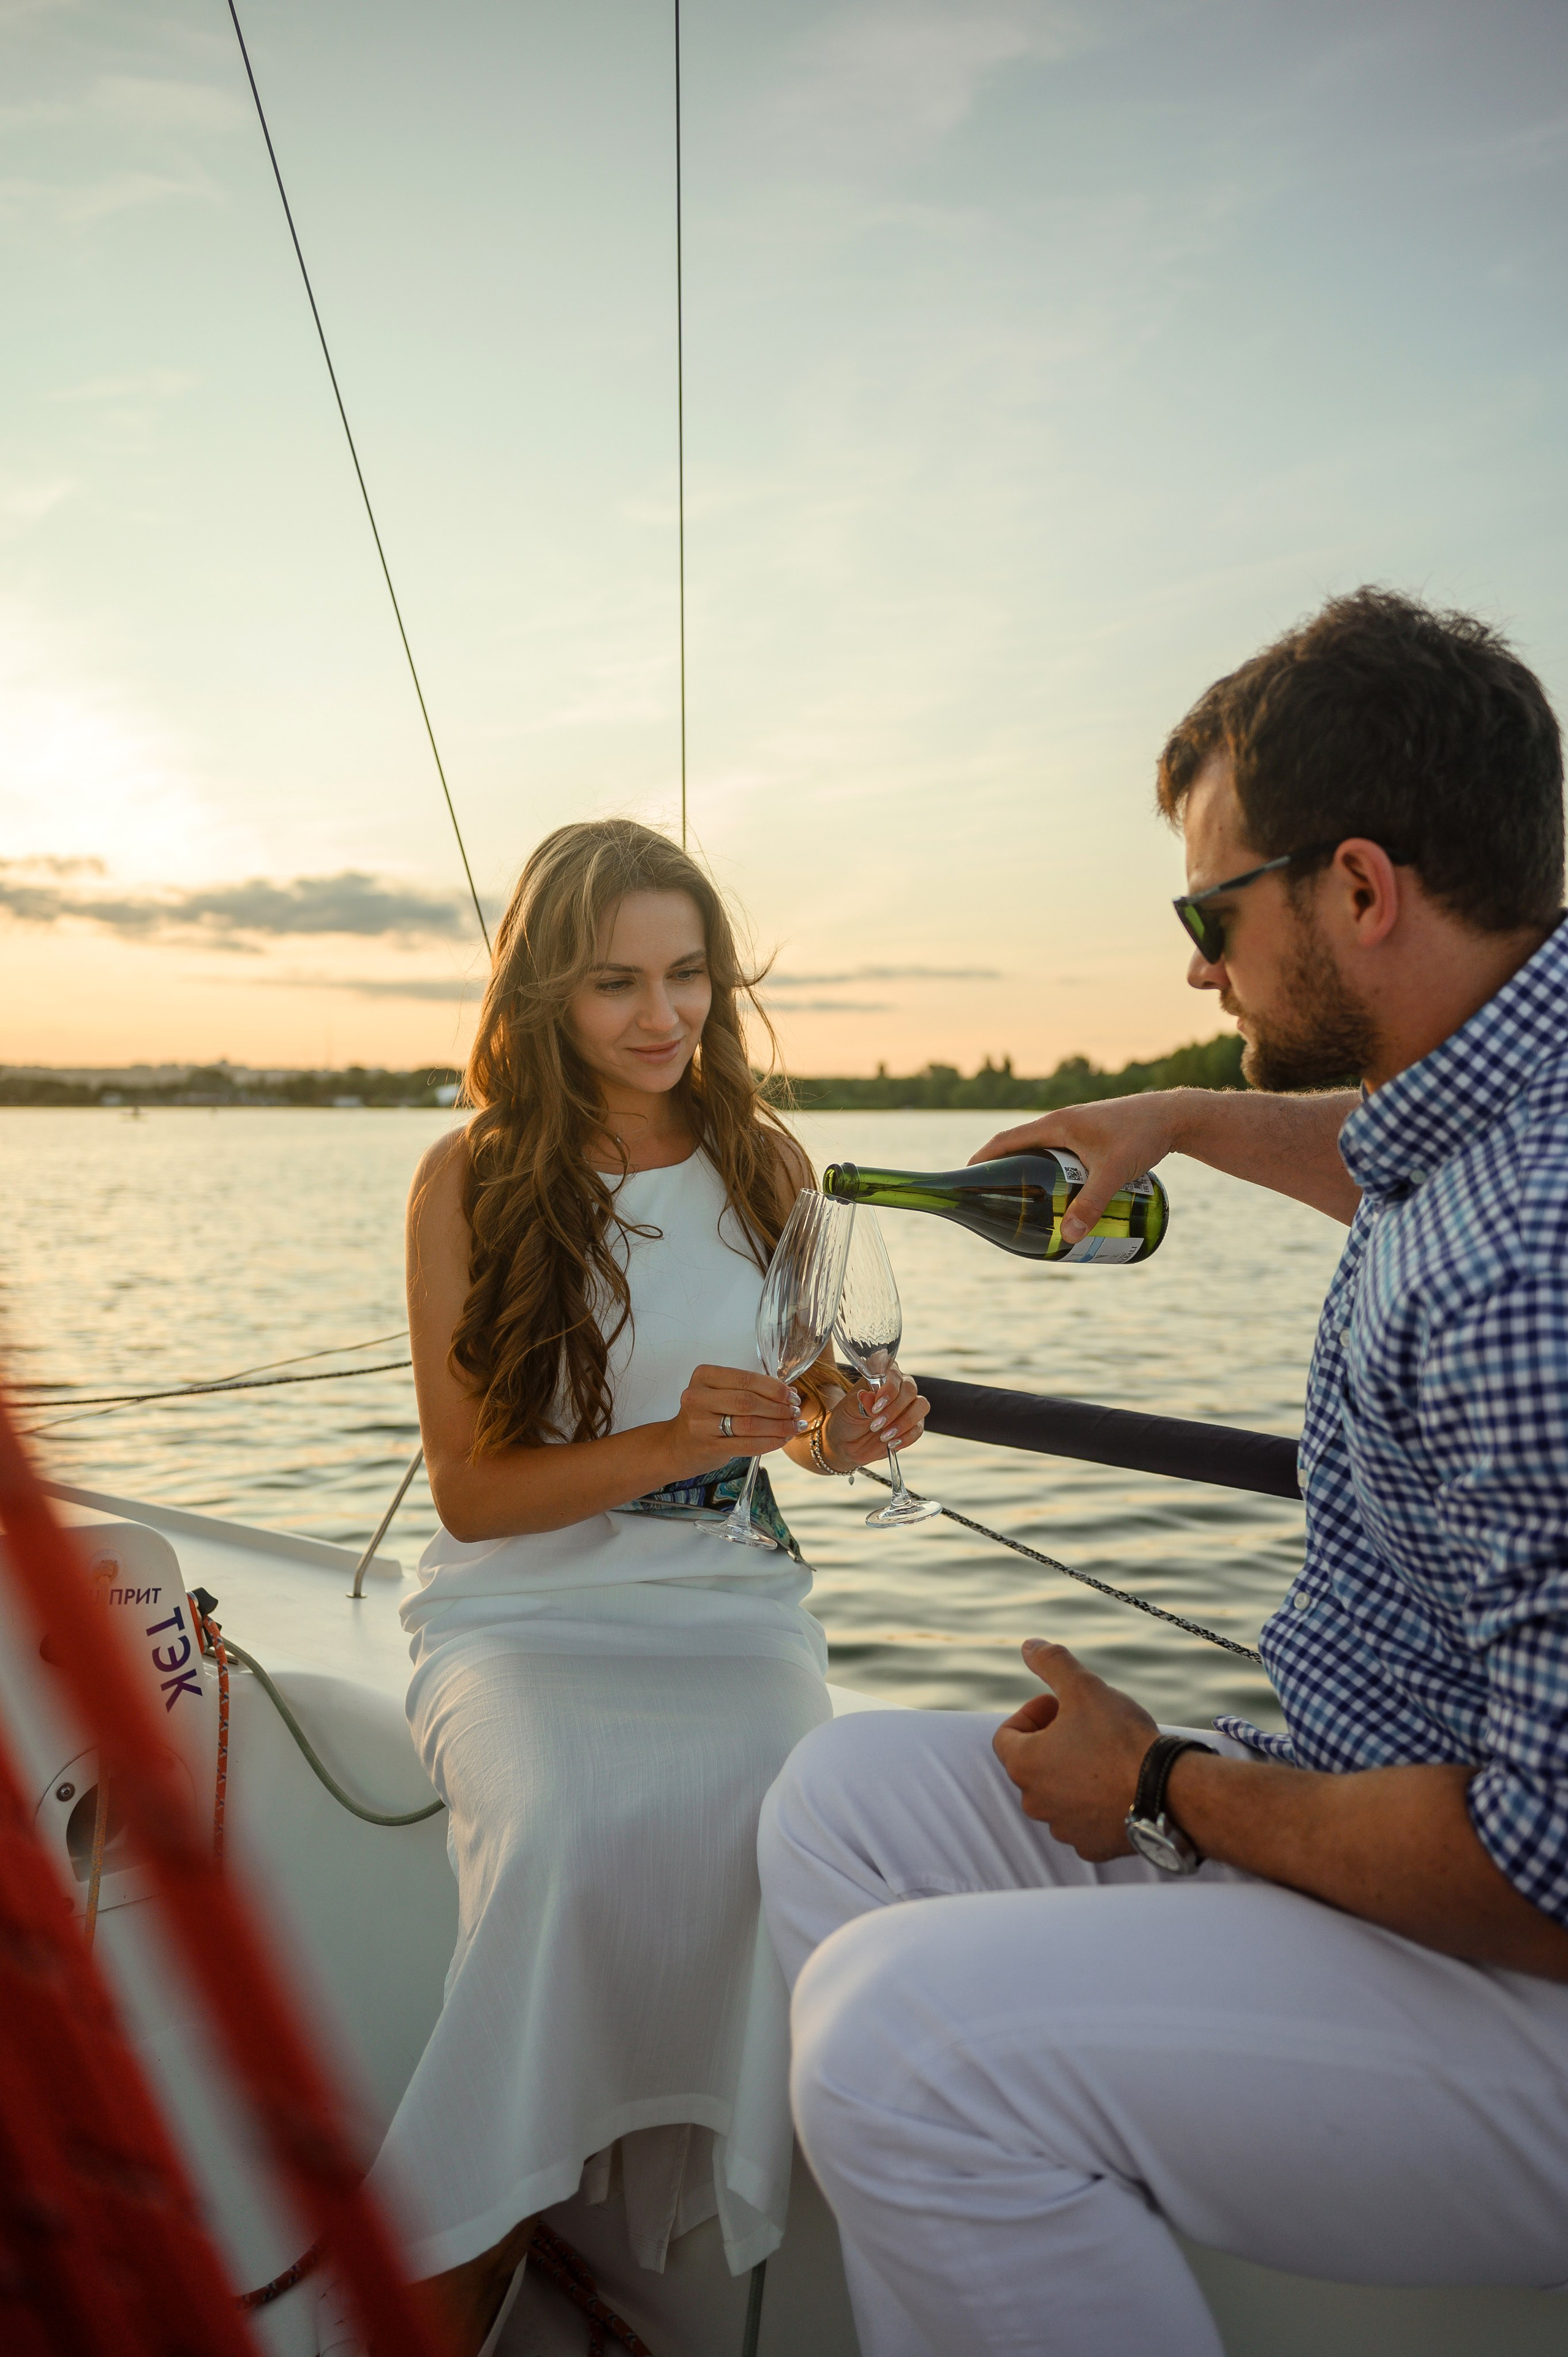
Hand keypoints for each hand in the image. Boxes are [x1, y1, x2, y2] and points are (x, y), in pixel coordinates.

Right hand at [664, 1363, 799, 1479]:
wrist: (678, 1445)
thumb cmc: (707, 1414)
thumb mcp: (722, 1394)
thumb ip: (752, 1390)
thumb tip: (791, 1392)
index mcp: (703, 1376)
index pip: (746, 1379)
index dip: (774, 1388)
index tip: (792, 1396)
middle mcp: (697, 1397)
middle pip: (748, 1402)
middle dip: (779, 1408)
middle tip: (796, 1413)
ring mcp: (701, 1424)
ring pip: (750, 1424)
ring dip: (778, 1426)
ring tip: (794, 1427)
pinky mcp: (709, 1447)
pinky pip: (747, 1445)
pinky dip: (769, 1442)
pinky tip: (782, 1439)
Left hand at [819, 1368, 928, 1471]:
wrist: (846, 1442)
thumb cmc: (846, 1419)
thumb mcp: (848, 1409)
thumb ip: (860, 1401)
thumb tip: (869, 1397)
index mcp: (882, 1377)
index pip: (894, 1374)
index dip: (889, 1390)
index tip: (876, 1407)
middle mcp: (899, 1387)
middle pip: (910, 1390)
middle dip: (894, 1409)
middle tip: (876, 1424)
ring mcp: (908, 1406)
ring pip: (921, 1406)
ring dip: (904, 1422)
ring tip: (884, 1436)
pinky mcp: (913, 1425)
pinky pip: (918, 1429)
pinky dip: (906, 1437)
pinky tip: (891, 1443)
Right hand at [969, 1092, 1184, 1242]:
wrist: (1177, 1116)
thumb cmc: (1143, 1135)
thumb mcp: (1114, 1172)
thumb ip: (1092, 1203)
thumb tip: (1071, 1238)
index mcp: (1056, 1123)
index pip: (1006, 1141)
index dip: (984, 1160)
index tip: (967, 1180)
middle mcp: (1063, 1121)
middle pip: (1021, 1148)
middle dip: (1007, 1173)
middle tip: (999, 1202)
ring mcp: (1079, 1127)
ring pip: (1044, 1152)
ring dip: (1032, 1174)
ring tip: (1029, 1204)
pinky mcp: (1094, 1134)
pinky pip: (1063, 1154)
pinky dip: (1054, 1172)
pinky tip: (1063, 1193)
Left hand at [991, 1638, 1159, 1860]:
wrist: (1169, 1793)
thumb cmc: (1121, 1739)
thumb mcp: (1084, 1687)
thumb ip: (1051, 1662)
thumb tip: (1028, 1645)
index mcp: (1024, 1765)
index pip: (1007, 1735)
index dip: (1033, 1713)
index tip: (1062, 1705)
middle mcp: (1035, 1803)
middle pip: (1033, 1764)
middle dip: (1054, 1741)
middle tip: (1088, 1725)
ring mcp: (1063, 1829)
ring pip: (1059, 1793)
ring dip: (1074, 1772)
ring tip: (1107, 1753)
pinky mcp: (1092, 1847)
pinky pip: (1084, 1820)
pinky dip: (1096, 1803)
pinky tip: (1120, 1785)